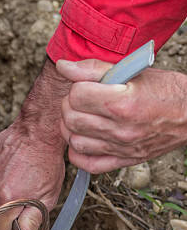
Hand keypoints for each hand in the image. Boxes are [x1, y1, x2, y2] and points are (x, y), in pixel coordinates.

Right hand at [0, 59, 69, 229]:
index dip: (8, 227)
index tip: (18, 216)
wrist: (36, 132)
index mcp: (6, 200)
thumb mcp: (47, 197)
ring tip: (11, 180)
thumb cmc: (45, 164)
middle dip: (0, 214)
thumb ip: (31, 222)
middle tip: (17, 197)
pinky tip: (3, 171)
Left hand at [56, 58, 186, 172]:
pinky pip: (87, 163)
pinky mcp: (123, 160)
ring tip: (83, 116)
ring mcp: (121, 148)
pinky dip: (78, 152)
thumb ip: (94, 68)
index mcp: (123, 103)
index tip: (87, 84)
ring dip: (72, 127)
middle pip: (71, 118)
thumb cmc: (166, 91)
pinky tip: (86, 137)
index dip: (77, 86)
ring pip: (74, 141)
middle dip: (71, 104)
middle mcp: (121, 129)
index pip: (77, 95)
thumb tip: (63, 66)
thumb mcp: (132, 71)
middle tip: (82, 98)